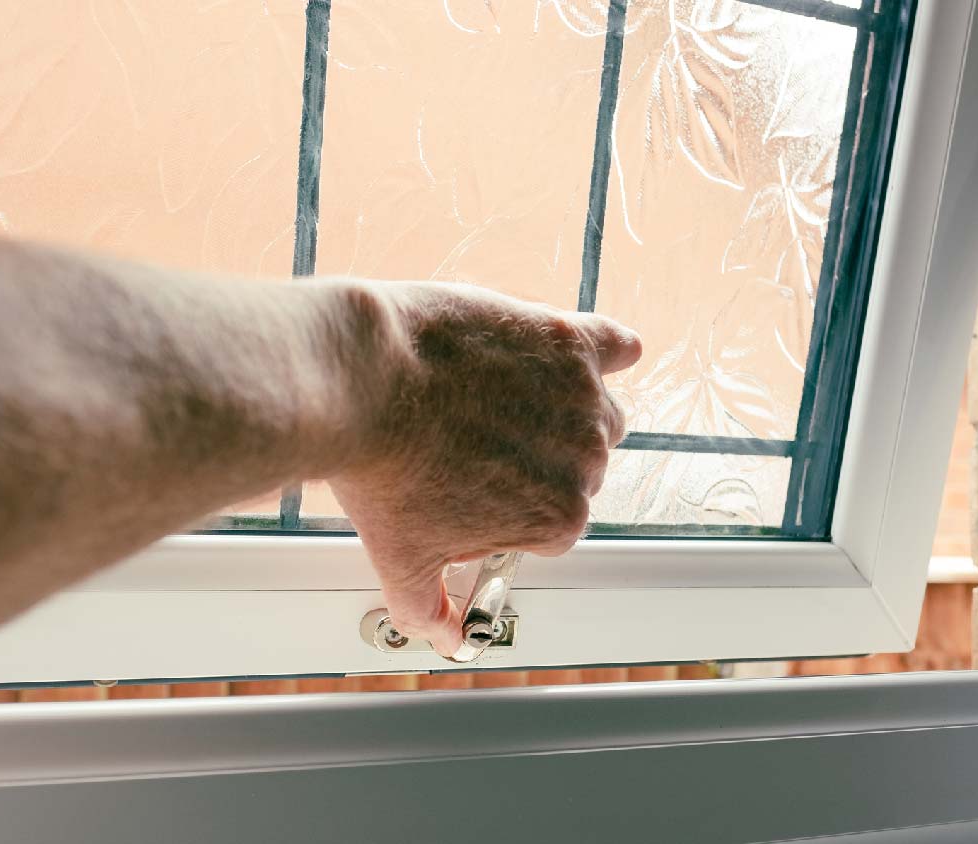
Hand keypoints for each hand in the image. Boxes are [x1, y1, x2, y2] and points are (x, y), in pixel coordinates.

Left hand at [328, 282, 641, 655]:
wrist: (361, 380)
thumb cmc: (380, 469)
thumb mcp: (399, 559)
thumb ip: (428, 608)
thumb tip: (444, 638)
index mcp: (555, 520)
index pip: (554, 525)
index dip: (513, 511)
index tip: (477, 493)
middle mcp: (583, 461)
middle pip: (578, 469)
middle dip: (537, 463)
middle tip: (477, 447)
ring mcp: (579, 396)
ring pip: (597, 413)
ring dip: (568, 413)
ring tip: (510, 402)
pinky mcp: (566, 339)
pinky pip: (616, 346)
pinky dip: (610, 351)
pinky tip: (600, 352)